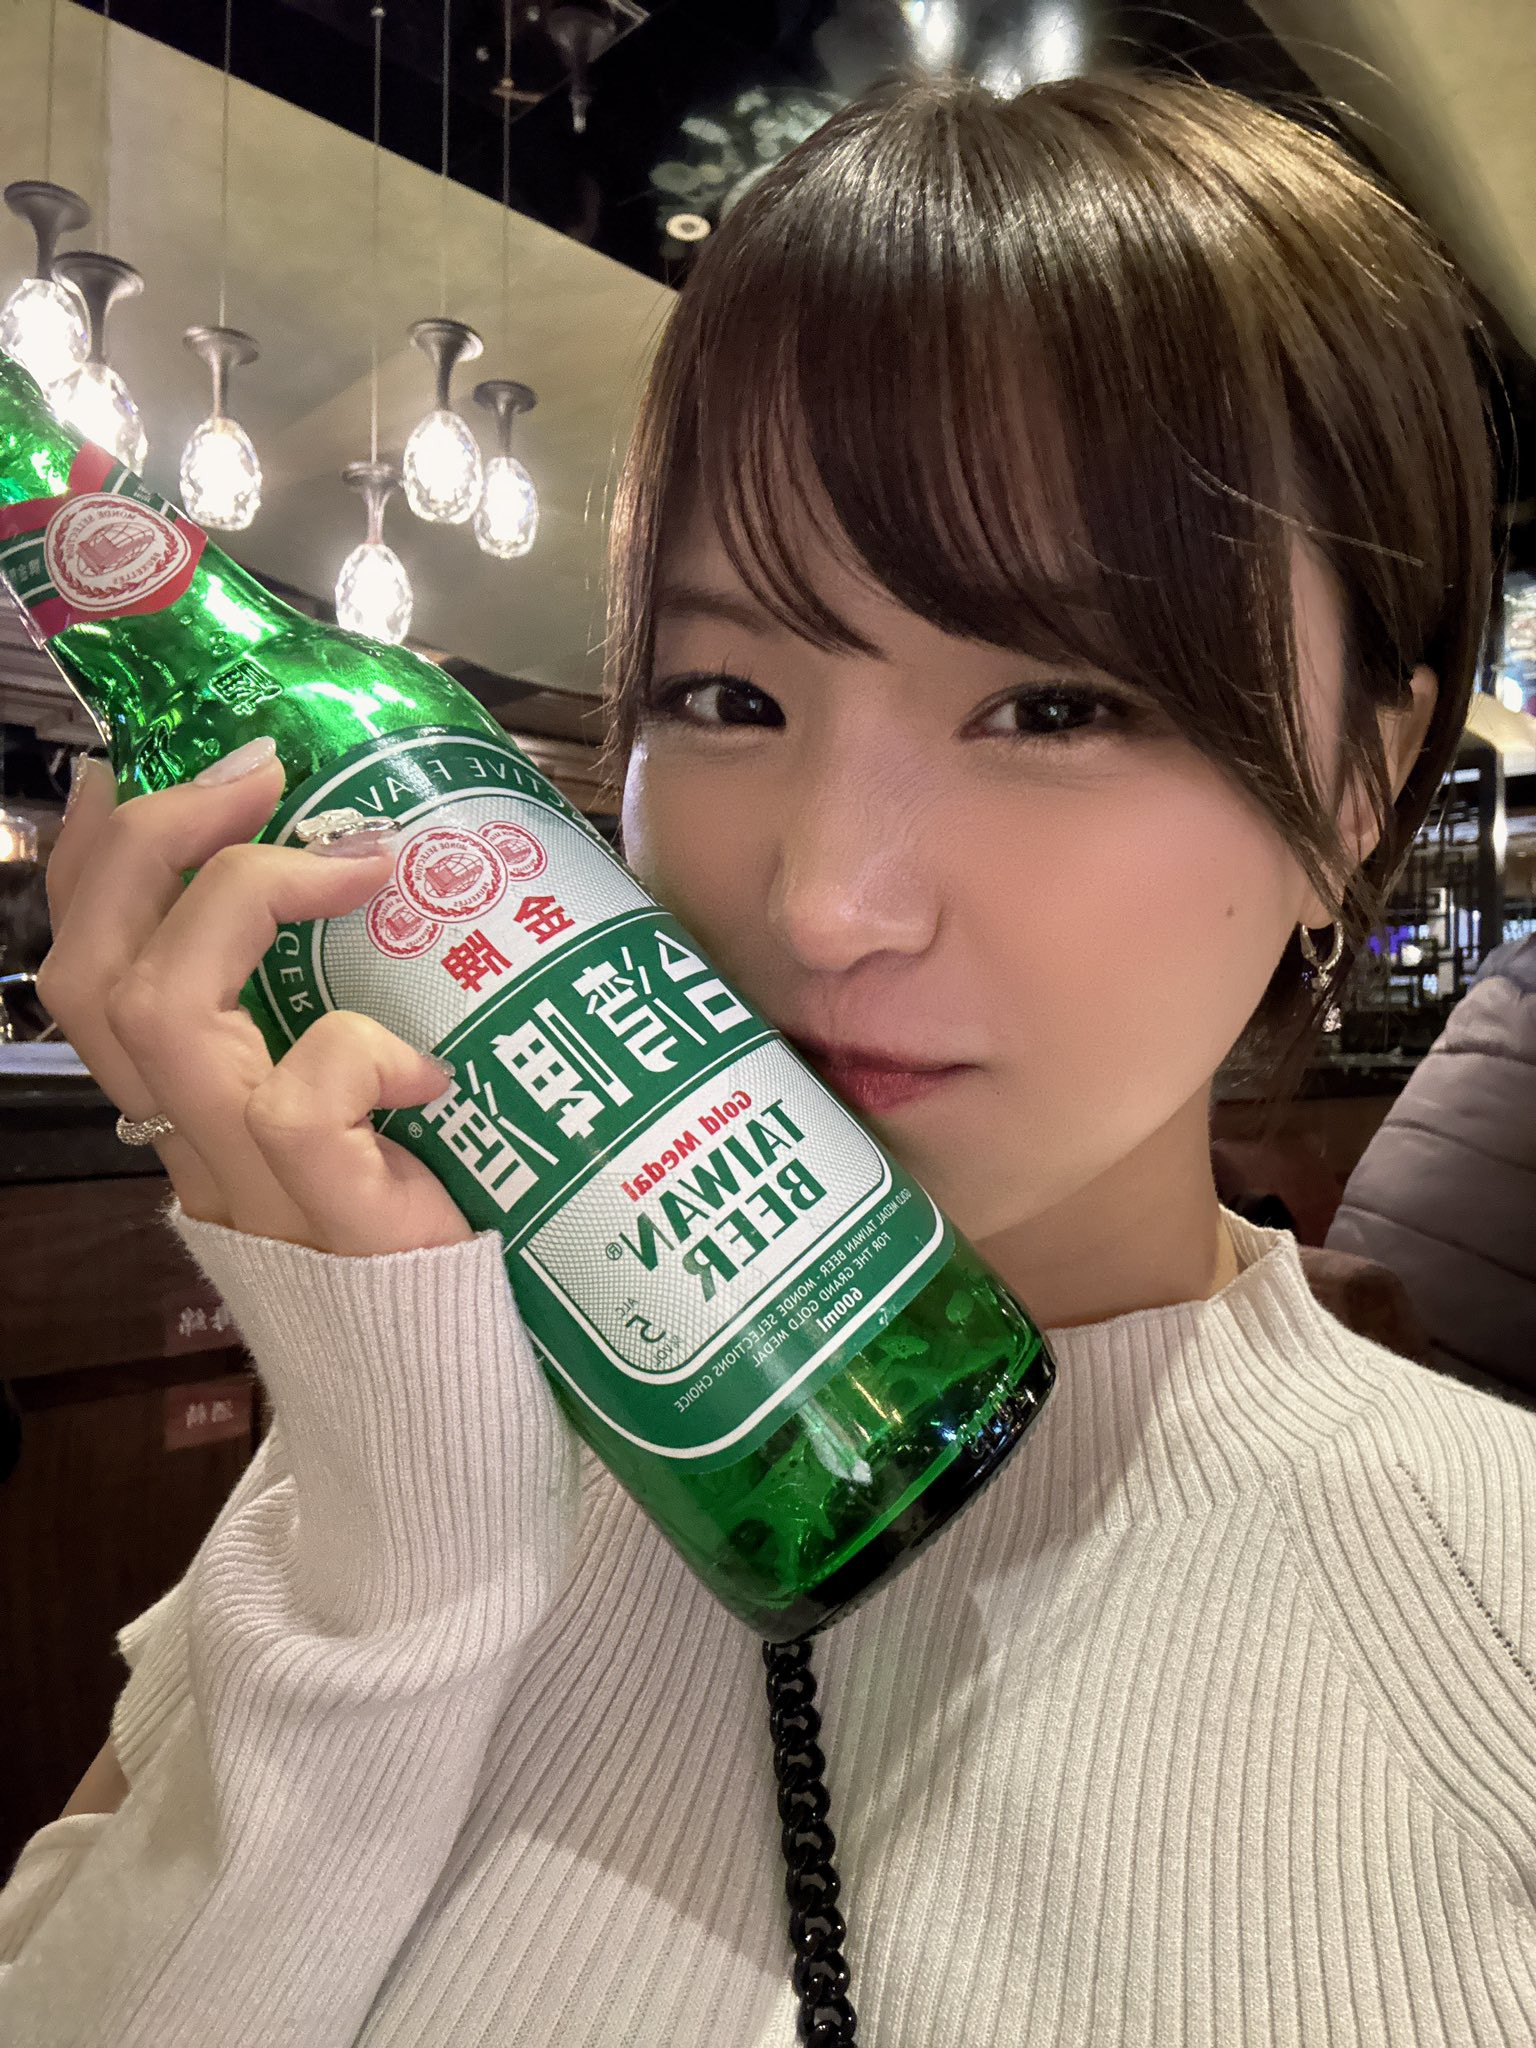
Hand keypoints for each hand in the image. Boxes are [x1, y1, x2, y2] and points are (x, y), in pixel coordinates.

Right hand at [38, 745, 473, 1255]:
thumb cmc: (422, 1230)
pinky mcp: (333, 1227)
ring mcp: (252, 1190)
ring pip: (163, 1015)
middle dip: (152, 844)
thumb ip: (331, 1023)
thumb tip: (372, 881)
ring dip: (246, 900)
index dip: (98, 863)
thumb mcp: (358, 1109)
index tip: (148, 767)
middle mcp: (193, 1145)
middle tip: (254, 776)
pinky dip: (357, 1055)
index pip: (87, 974)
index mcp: (189, 1110)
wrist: (449, 1396)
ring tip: (354, 859)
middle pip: (93, 976)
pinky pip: (294, 1109)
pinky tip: (426, 1068)